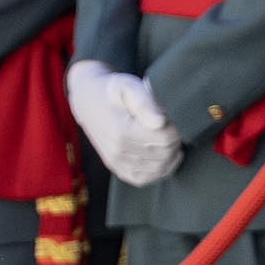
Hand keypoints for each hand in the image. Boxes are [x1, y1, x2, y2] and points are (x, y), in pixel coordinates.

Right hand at [69, 61, 185, 185]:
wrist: (88, 103)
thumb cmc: (112, 91)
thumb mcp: (127, 86)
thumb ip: (144, 102)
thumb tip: (160, 122)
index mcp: (122, 130)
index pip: (165, 139)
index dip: (176, 129)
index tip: (171, 119)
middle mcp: (118, 151)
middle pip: (164, 155)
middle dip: (175, 142)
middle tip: (172, 128)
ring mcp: (117, 162)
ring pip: (158, 170)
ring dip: (170, 156)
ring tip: (169, 140)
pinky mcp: (117, 169)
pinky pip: (144, 179)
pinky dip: (159, 171)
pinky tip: (163, 157)